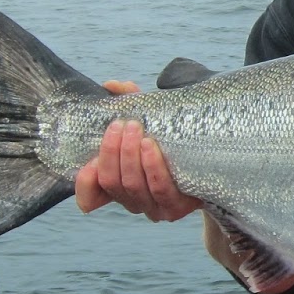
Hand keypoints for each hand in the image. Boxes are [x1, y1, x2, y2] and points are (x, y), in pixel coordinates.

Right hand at [74, 80, 202, 221]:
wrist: (209, 162)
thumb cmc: (168, 141)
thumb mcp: (146, 123)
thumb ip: (128, 104)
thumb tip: (112, 85)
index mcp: (117, 187)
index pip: (89, 197)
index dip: (84, 182)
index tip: (89, 158)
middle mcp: (131, 201)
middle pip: (112, 182)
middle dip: (112, 151)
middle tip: (121, 124)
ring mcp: (152, 208)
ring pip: (133, 185)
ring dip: (130, 156)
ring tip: (136, 129)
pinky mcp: (175, 208)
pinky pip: (161, 189)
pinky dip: (152, 166)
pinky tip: (151, 146)